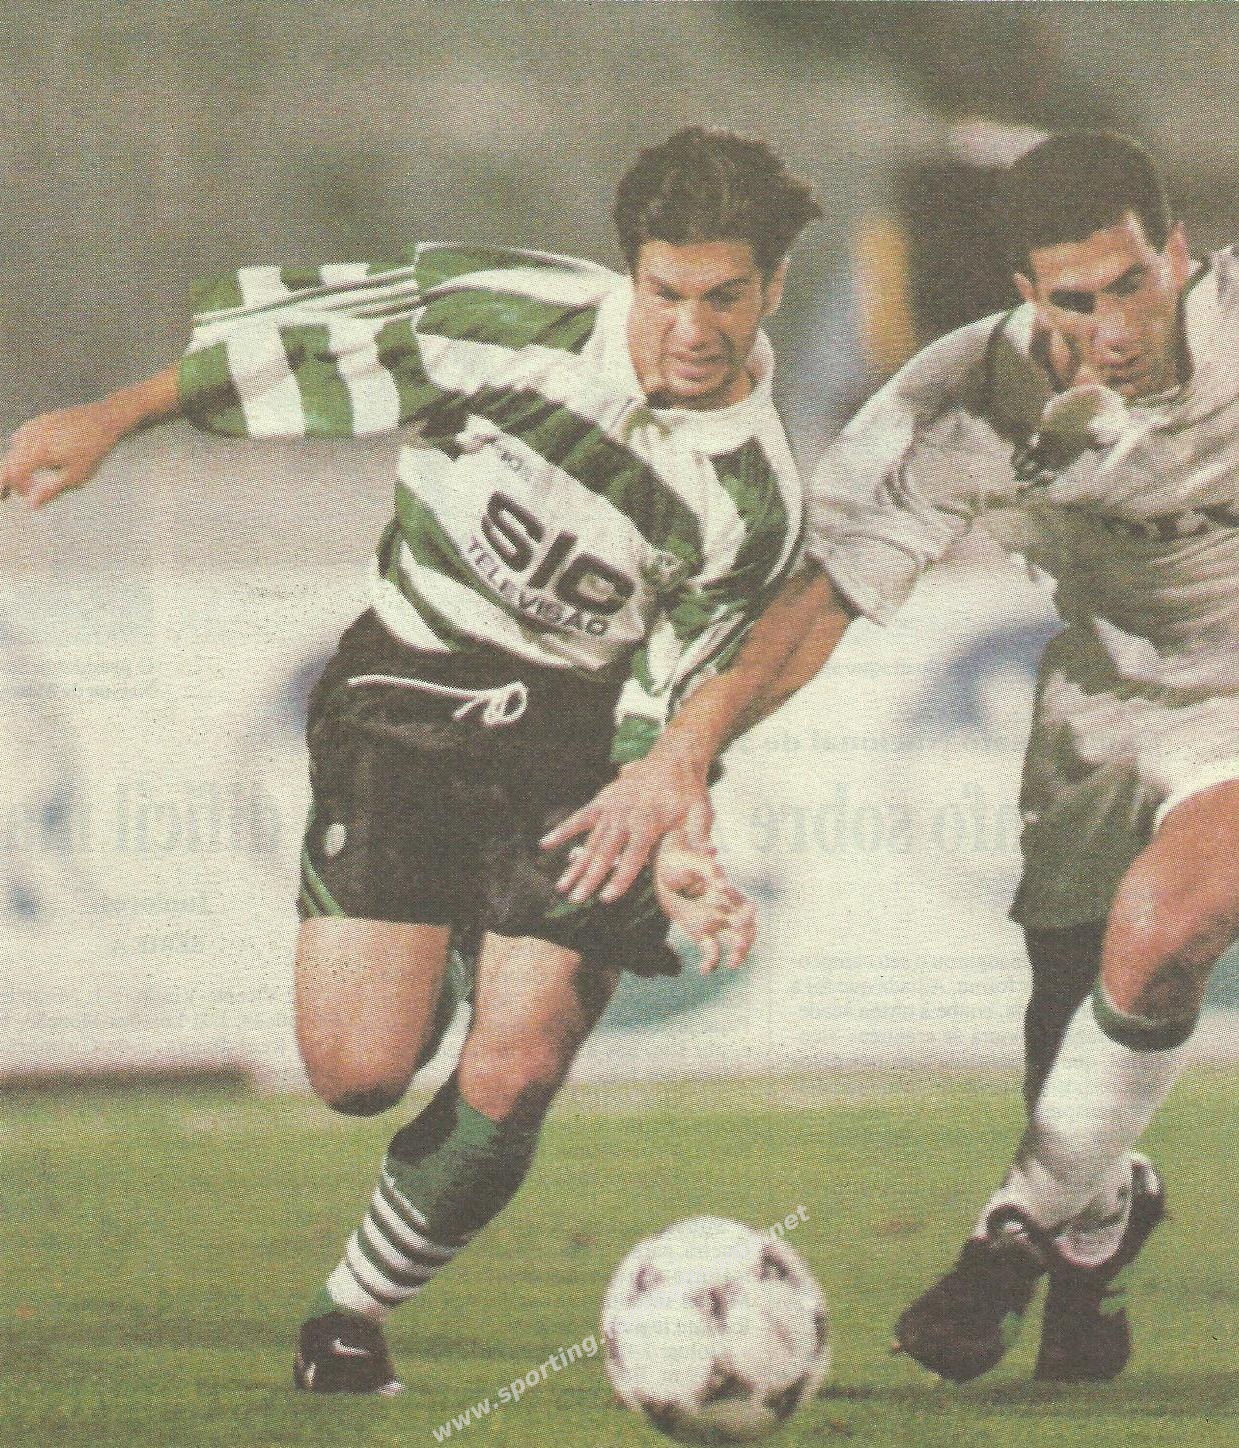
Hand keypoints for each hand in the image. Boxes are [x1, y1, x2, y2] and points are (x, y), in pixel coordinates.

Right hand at [2, 400, 126, 507]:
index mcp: (37, 452)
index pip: (14, 473)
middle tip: (4, 495)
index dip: (18, 487)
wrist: (103, 420)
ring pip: (14, 449)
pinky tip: (28, 459)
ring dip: (14, 466)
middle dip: (6, 479)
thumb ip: (50, 491)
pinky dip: (21, 451)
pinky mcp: (38, 421)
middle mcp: (30, 437)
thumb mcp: (74, 476)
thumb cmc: (92, 450)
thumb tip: (31, 505)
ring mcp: (33, 426)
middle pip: (9, 461)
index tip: (27, 497)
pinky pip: (22, 437)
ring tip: (20, 480)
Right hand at [541, 736, 712, 904]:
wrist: (674, 758)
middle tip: (575, 900)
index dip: (620, 878)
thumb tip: (709, 858)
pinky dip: (562, 830)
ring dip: (575, 864)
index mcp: (649, 821)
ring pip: (590, 840)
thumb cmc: (689, 791)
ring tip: (561, 886)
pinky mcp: (602, 801)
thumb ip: (700, 837)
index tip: (606, 898)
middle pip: (605, 851)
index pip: (633, 856)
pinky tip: (545, 845)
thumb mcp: (702, 813)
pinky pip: (579, 818)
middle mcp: (625, 815)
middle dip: (590, 878)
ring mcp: (611, 808)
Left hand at [654, 831, 756, 974]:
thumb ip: (709, 869)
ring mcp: (713, 920)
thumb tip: (723, 884)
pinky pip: (711, 949)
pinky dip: (711, 961)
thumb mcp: (693, 860)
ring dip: (738, 954)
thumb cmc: (679, 859)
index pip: (745, 907)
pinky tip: (703, 970)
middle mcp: (724, 907)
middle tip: (738, 946)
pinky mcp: (699, 931)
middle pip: (747, 927)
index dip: (747, 916)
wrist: (659, 868)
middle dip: (747, 939)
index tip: (737, 922)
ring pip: (735, 941)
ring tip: (732, 963)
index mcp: (727, 892)